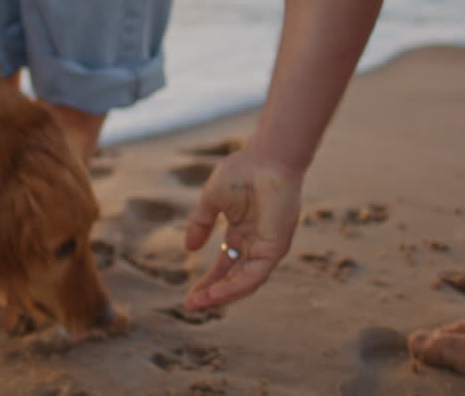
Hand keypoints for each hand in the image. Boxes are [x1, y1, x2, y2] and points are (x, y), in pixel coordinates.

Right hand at [183, 146, 303, 309]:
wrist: (266, 159)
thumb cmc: (242, 171)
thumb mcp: (212, 200)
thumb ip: (201, 223)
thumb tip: (189, 248)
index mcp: (242, 233)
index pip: (225, 266)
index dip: (208, 281)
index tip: (189, 296)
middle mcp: (256, 244)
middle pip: (233, 278)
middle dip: (212, 293)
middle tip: (191, 305)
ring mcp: (267, 247)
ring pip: (245, 282)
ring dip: (222, 294)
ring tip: (200, 302)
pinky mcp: (275, 247)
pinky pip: (255, 274)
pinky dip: (236, 286)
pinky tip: (218, 293)